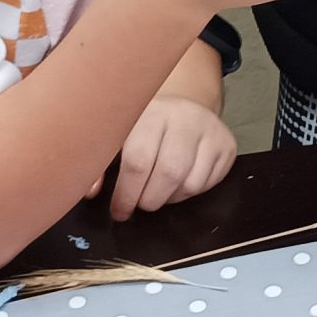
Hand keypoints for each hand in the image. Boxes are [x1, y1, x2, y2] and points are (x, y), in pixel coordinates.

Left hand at [105, 94, 236, 218]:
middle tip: (138, 205)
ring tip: (157, 192)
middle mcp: (184, 117)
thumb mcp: (119, 136)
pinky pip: (207, 184)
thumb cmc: (144, 127)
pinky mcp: (227, 145)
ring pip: (190, 183)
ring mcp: (210, 130)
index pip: (138, 160)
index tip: (118, 211)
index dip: (126, 193)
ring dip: (169, 199)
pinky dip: (188, 193)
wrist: (184, 105)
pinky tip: (177, 183)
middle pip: (168, 173)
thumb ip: (99, 163)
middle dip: (148, 200)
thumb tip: (89, 192)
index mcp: (150, 112)